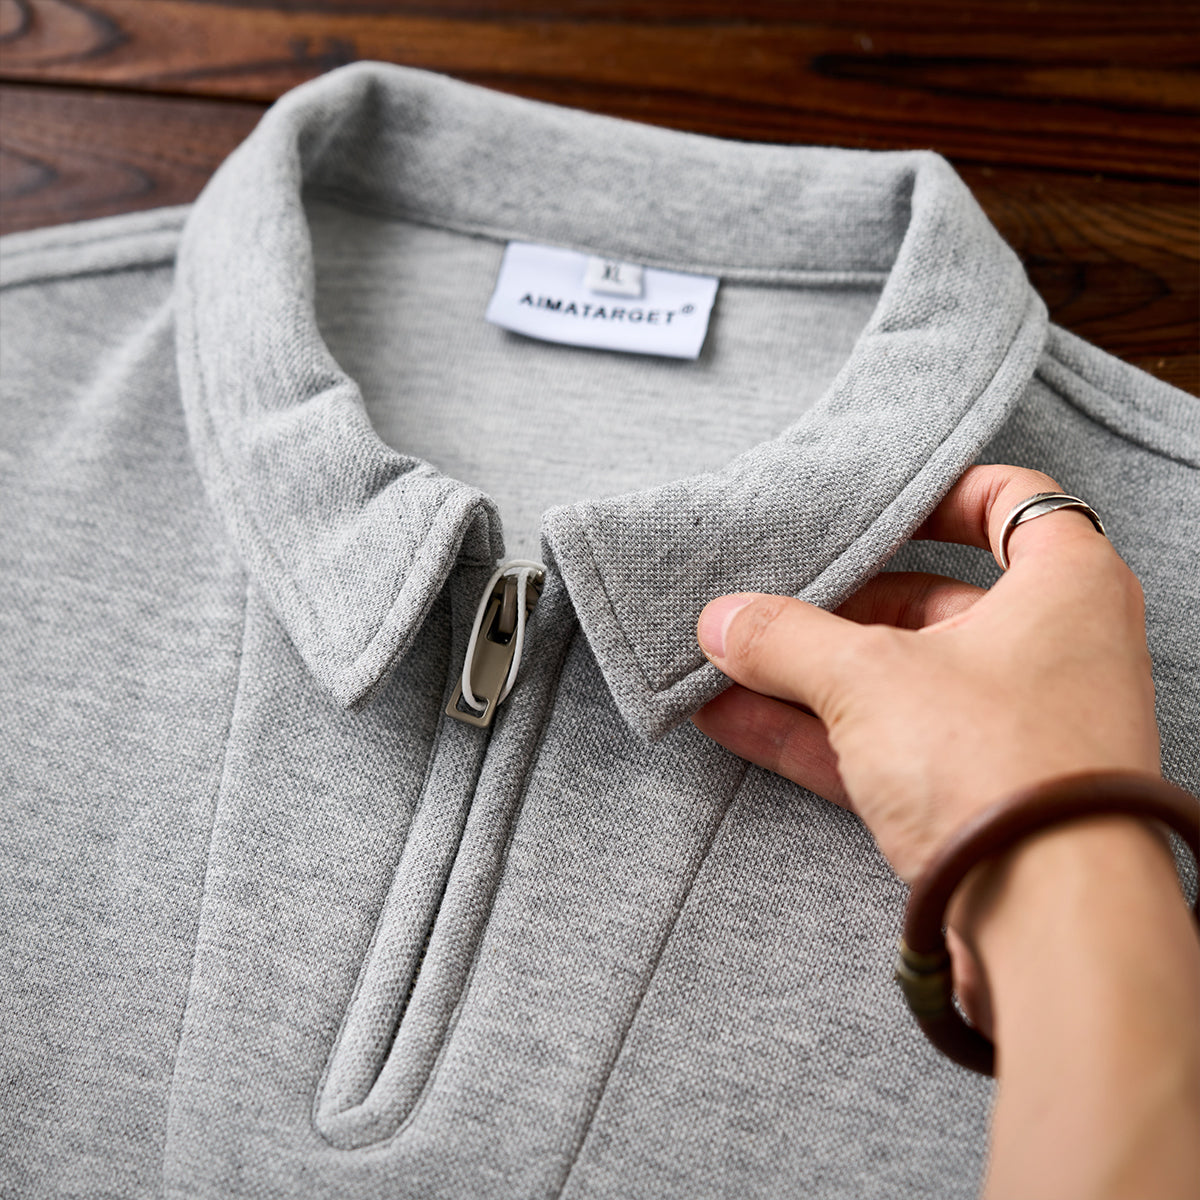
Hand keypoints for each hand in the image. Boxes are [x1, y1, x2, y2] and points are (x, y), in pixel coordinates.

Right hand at [692, 464, 1161, 883]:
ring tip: (725, 662)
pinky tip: (736, 721)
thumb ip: (787, 639)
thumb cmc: (1000, 763)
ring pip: (898, 682)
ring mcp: (1014, 731)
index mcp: (1064, 586)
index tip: (870, 506)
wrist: (1054, 927)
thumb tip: (721, 619)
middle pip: (931, 602)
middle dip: (835, 606)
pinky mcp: (978, 798)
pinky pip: (886, 747)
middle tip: (763, 602)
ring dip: (809, 675)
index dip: (938, 495)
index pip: (1012, 503)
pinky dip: (816, 734)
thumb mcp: (870, 678)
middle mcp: (1051, 652)